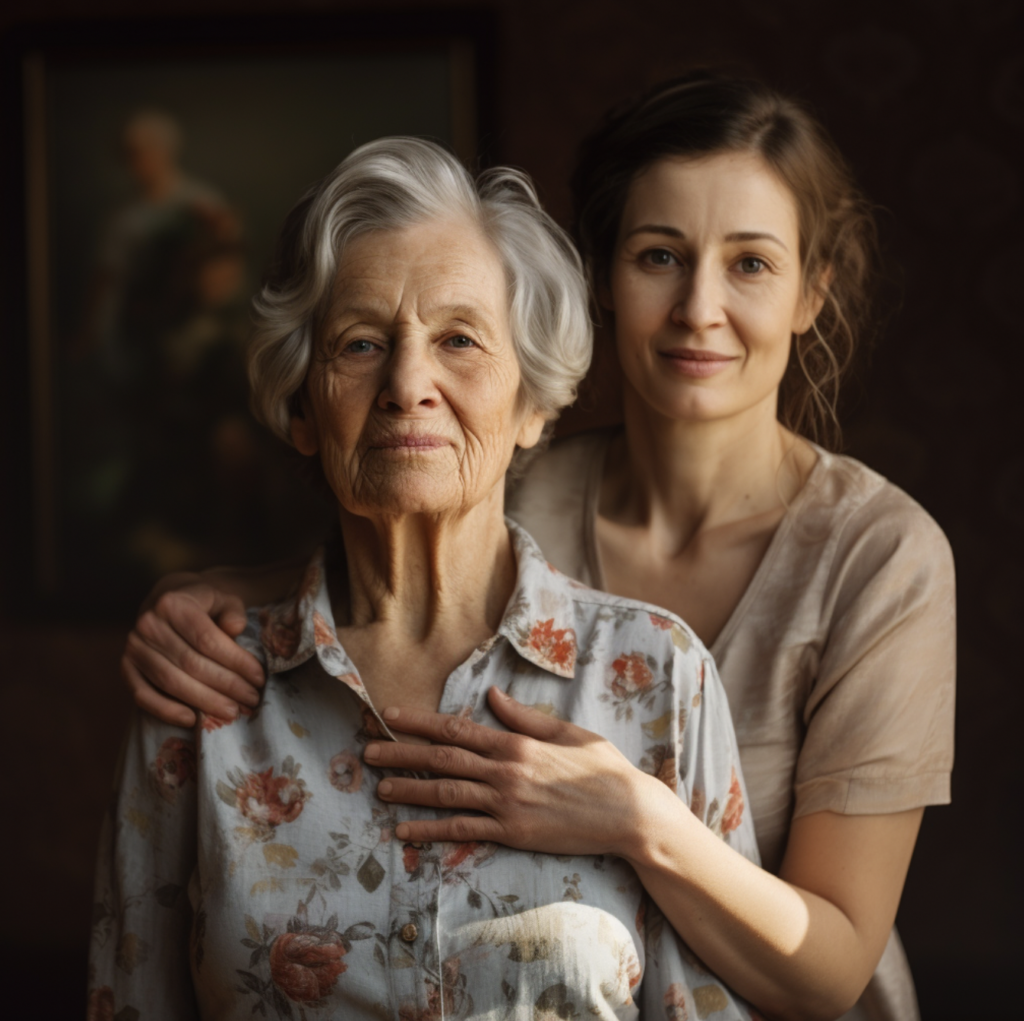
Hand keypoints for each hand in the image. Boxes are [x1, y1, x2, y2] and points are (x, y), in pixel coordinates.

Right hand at [121, 580, 265, 727]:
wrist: (169, 603)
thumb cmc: (204, 605)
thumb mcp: (224, 599)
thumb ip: (233, 611)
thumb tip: (234, 628)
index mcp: (172, 603)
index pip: (207, 640)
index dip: (236, 662)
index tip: (259, 678)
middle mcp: (148, 624)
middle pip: (191, 664)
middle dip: (226, 686)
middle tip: (251, 700)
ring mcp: (133, 648)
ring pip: (171, 682)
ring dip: (204, 701)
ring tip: (232, 711)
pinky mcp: (126, 668)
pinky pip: (143, 695)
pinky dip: (167, 711)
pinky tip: (193, 719)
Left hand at [365, 686, 666, 856]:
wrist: (628, 813)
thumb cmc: (603, 768)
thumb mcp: (568, 731)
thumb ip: (525, 717)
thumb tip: (492, 695)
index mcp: (516, 742)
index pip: (456, 729)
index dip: (419, 722)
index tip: (389, 717)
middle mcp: (505, 771)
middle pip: (442, 759)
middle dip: (400, 754)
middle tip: (367, 749)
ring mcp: (506, 804)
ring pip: (446, 794)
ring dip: (408, 791)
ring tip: (378, 788)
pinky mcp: (512, 834)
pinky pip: (463, 831)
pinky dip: (431, 831)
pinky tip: (405, 832)